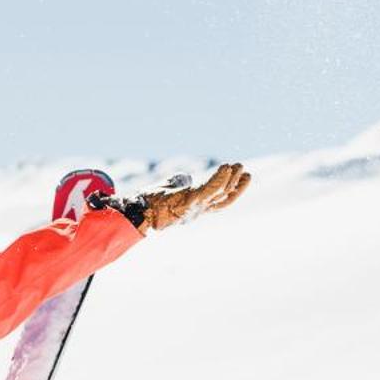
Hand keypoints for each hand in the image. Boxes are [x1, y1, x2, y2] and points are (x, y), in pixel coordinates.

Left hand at [136, 162, 251, 231]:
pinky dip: (219, 178)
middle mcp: (197, 211)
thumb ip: (178, 183)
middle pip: (223, 198)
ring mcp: (194, 207)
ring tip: (237, 166)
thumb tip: (185, 177)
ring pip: (219, 193)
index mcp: (193, 209)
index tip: (242, 176)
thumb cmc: (147, 203)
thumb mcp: (167, 191)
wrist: (133, 214)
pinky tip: (226, 167)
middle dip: (236, 185)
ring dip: (231, 179)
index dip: (232, 189)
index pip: (218, 200)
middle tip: (245, 171)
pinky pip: (209, 190)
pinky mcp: (188, 202)